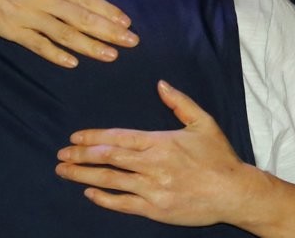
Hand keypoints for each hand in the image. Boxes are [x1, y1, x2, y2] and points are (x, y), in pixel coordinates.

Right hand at [0, 0, 137, 66]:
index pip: (88, 0)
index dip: (109, 12)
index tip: (127, 23)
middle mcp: (45, 1)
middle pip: (83, 20)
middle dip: (110, 33)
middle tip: (132, 43)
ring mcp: (29, 18)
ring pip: (66, 36)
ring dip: (90, 47)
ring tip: (111, 55)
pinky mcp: (12, 30)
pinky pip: (38, 45)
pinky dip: (55, 54)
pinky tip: (72, 62)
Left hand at [55, 81, 256, 225]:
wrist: (233, 192)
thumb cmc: (219, 156)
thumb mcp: (203, 122)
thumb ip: (179, 102)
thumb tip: (160, 84)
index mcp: (160, 141)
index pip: (118, 137)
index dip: (93, 137)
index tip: (74, 137)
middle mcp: (152, 164)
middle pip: (108, 158)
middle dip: (80, 156)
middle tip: (60, 155)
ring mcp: (152, 188)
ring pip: (110, 180)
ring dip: (83, 175)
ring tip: (64, 172)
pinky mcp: (155, 210)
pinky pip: (123, 204)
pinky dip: (103, 198)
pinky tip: (89, 192)